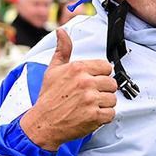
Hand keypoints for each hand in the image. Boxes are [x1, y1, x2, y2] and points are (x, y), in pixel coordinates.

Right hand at [19, 29, 118, 150]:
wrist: (42, 123)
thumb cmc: (48, 97)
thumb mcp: (53, 70)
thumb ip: (62, 50)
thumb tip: (61, 31)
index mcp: (78, 68)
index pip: (106, 67)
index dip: (100, 75)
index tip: (91, 82)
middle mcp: (86, 82)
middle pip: (112, 83)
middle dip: (102, 90)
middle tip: (89, 96)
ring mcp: (91, 100)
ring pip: (112, 99)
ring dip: (103, 104)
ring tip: (88, 106)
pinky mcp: (94, 116)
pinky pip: (111, 113)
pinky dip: (103, 117)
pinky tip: (91, 115)